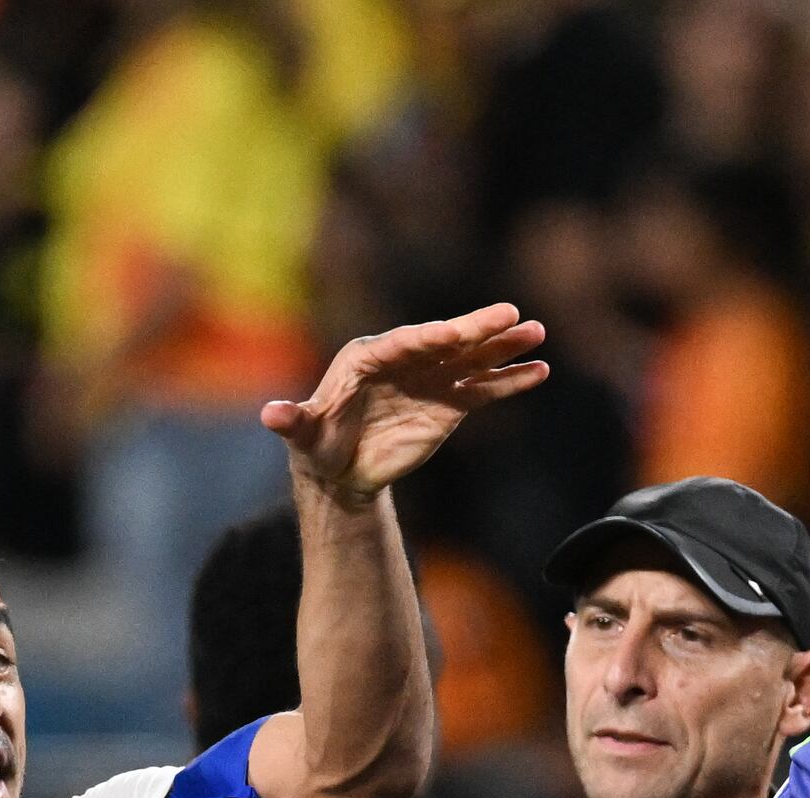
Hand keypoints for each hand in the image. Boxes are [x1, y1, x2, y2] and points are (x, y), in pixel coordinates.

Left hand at [267, 303, 551, 502]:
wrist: (339, 469)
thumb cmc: (317, 444)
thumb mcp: (302, 435)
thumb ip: (293, 421)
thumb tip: (270, 415)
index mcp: (367, 358)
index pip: (403, 343)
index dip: (428, 339)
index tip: (453, 335)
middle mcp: (404, 359)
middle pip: (444, 341)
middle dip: (475, 329)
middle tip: (510, 315)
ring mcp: (430, 379)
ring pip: (470, 359)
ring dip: (503, 348)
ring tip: (537, 334)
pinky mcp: (449, 402)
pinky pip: (483, 389)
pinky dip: (510, 381)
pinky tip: (539, 371)